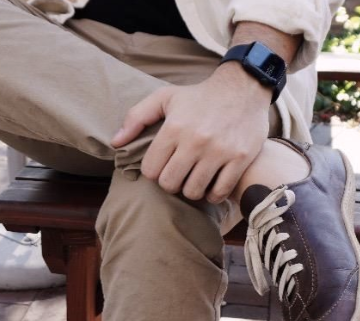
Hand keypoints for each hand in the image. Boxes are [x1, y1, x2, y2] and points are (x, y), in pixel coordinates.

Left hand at [111, 64, 270, 203]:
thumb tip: (115, 143)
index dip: (154, 172)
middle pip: (170, 184)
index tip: (163, 166)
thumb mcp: (166, 98)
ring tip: (194, 179)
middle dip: (171, 183)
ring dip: (192, 190)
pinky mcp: (240, 159)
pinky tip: (212, 184)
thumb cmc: (199, 96)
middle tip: (178, 175)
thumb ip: (137, 117)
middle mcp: (196, 140)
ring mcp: (219, 151)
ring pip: (194, 191)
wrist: (244, 87)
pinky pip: (219, 192)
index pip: (151, 170)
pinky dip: (213, 194)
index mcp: (174, 127)